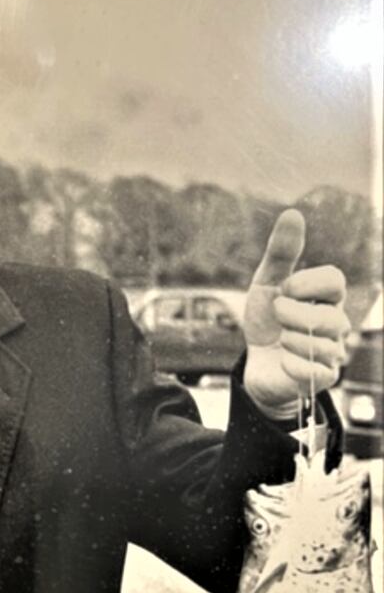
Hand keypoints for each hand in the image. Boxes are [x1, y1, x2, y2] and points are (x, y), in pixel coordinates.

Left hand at [242, 208, 349, 416]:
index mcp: (326, 297)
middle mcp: (335, 323)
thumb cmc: (267, 322)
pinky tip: (282, 360)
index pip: (334, 280)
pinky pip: (314, 372)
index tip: (285, 289)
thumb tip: (293, 214)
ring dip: (291, 340)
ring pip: (323, 345)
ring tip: (280, 340)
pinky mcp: (322, 379)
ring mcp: (332, 352)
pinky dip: (292, 365)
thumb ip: (280, 253)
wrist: (256, 364)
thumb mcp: (266, 285)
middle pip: (331, 317)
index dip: (306, 283)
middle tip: (277, 315)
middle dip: (294, 315)